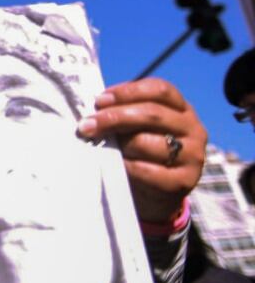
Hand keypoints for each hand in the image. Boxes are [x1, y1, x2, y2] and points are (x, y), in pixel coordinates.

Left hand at [78, 78, 204, 224]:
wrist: (156, 192)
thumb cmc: (142, 151)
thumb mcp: (138, 128)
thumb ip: (125, 113)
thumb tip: (95, 109)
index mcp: (182, 109)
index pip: (160, 90)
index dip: (128, 91)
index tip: (100, 100)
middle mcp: (193, 129)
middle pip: (152, 114)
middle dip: (114, 117)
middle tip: (88, 124)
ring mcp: (193, 155)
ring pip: (146, 142)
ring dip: (118, 144)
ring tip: (102, 147)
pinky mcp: (184, 181)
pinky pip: (146, 169)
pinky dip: (125, 166)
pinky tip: (116, 165)